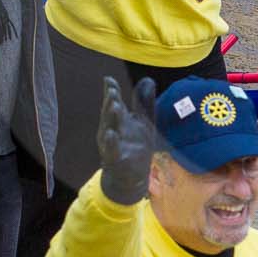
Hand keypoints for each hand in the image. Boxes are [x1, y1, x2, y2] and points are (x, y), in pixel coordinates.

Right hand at [97, 76, 160, 204]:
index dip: (111, 90)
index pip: (114, 101)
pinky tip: (111, 133)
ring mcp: (112, 144)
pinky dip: (111, 142)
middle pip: (109, 113)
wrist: (133, 177)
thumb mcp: (144, 122)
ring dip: (110, 118)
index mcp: (120, 119)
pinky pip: (111, 149)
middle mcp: (112, 128)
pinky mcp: (115, 159)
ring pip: (108, 129)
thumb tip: (148, 79)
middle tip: (112, 91)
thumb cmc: (136, 146)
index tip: (108, 80)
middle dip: (110, 102)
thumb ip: (145, 103)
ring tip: (114, 106)